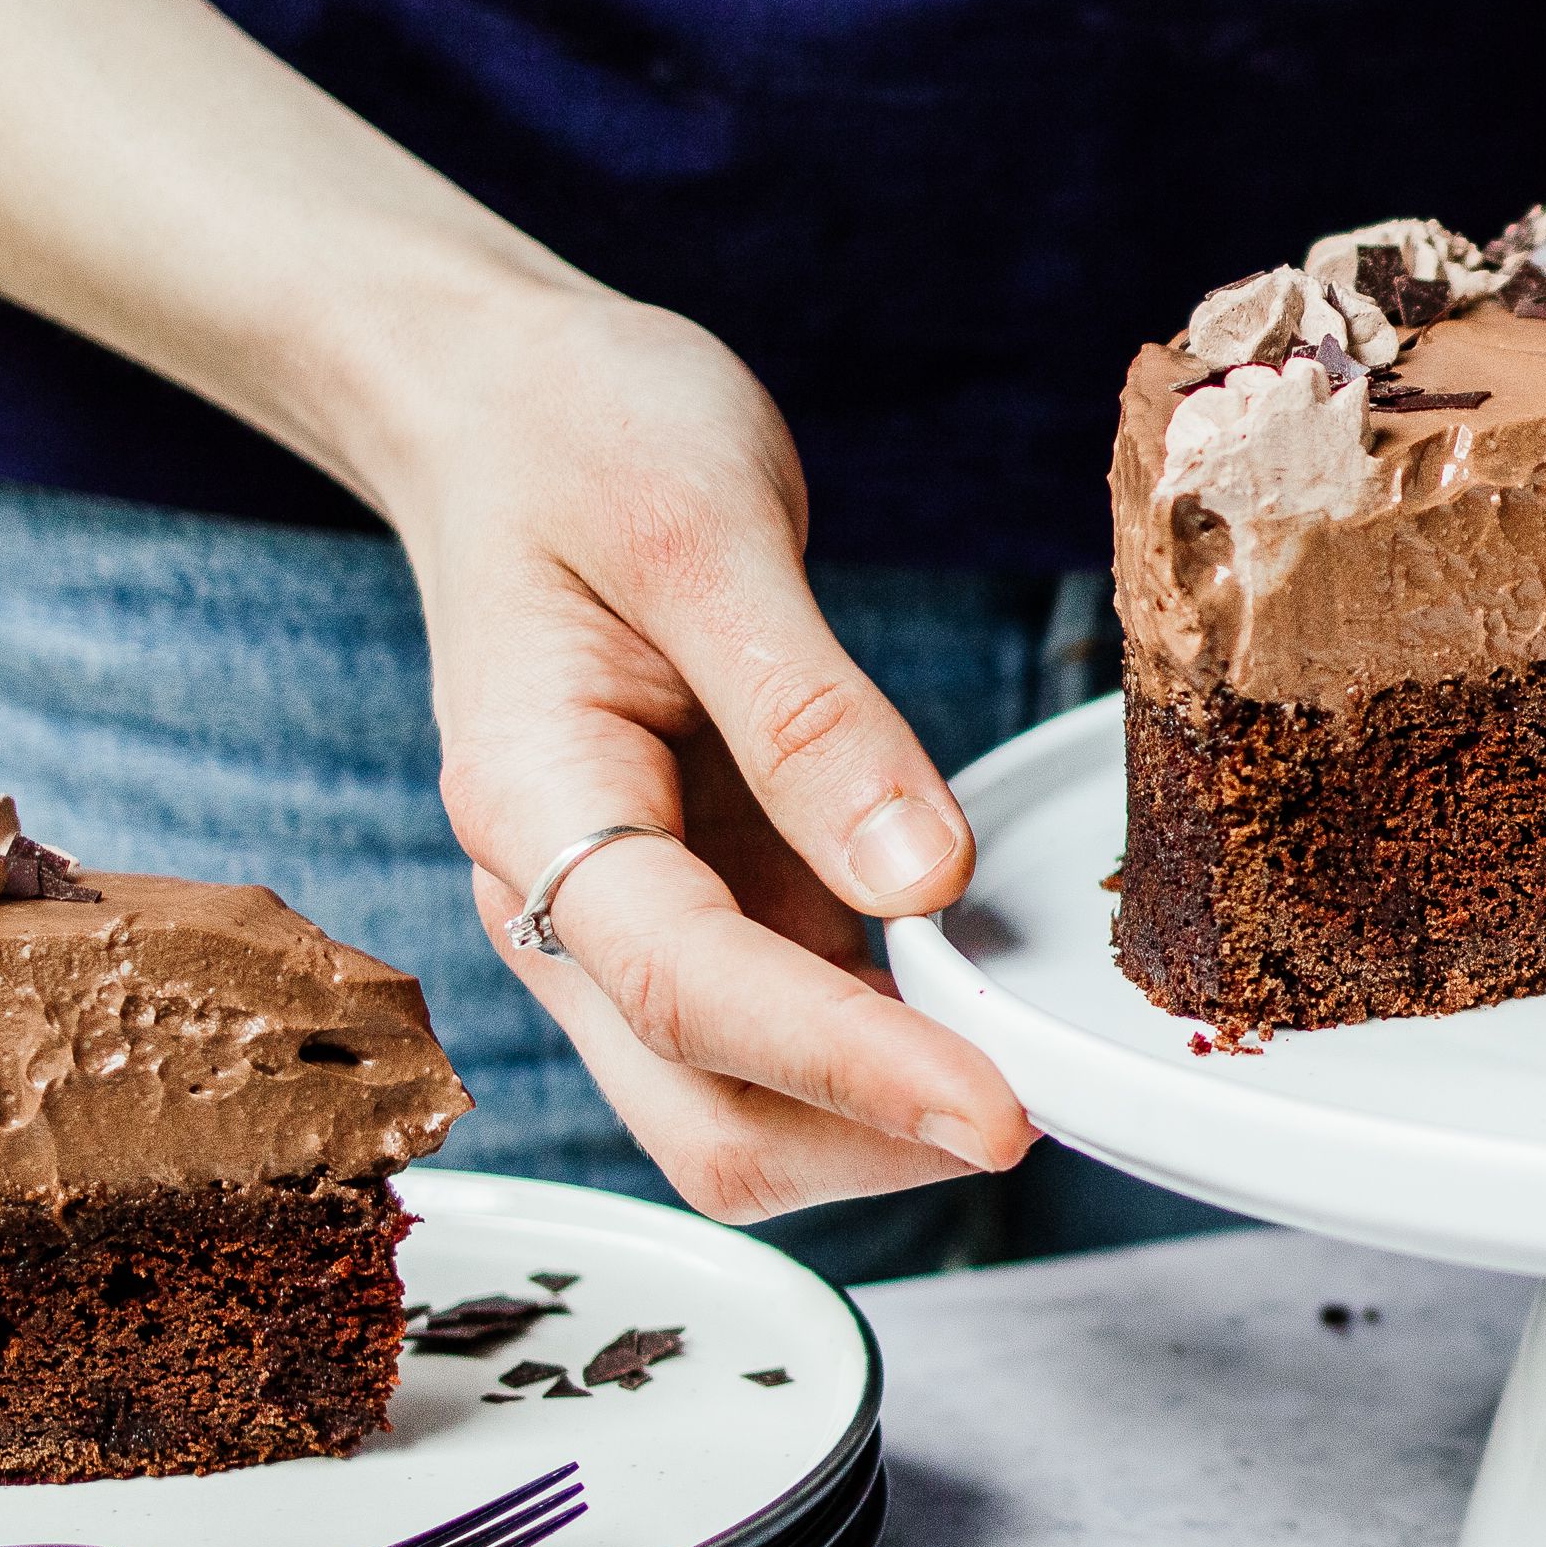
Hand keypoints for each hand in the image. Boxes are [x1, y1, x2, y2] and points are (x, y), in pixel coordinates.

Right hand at [0, 0, 1028, 1218]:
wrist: (501, 402)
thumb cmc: (582, 435)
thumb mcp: (703, 530)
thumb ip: (809, 714)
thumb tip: (920, 880)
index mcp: (533, 803)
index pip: (698, 995)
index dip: (855, 1069)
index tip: (999, 1116)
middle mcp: (557, 900)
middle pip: (704, 1113)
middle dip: (869, 1143)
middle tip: (1044, 1112)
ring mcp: (623, 916)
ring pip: (739, 1103)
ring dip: (877, 1116)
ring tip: (1029, 1063)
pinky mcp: (694, 902)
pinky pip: (783, 1027)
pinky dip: (880, 1045)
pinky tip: (980, 1006)